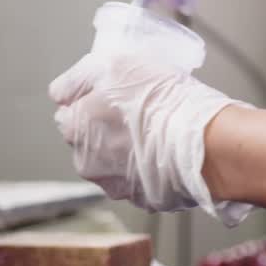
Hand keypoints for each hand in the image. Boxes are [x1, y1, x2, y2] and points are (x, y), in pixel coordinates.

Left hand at [50, 52, 251, 225]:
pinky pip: (140, 178)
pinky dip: (149, 167)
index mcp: (73, 129)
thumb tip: (61, 92)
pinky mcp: (143, 199)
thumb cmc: (160, 101)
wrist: (204, 143)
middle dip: (107, 127)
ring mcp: (115, 185)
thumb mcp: (111, 65)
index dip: (91, 99)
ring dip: (127, 149)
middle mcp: (86, 164)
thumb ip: (77, 78)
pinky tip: (167, 151)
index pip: (68, 110)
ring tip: (156, 132)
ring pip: (115, 161)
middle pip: (91, 139)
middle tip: (137, 111)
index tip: (113, 94)